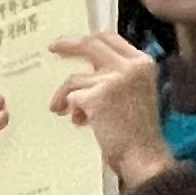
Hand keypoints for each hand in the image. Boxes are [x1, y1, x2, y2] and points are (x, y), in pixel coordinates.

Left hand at [50, 30, 168, 188]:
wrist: (143, 155)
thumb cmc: (138, 132)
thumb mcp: (136, 93)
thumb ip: (117, 77)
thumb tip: (88, 71)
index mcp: (143, 63)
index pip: (111, 39)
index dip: (90, 39)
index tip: (74, 41)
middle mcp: (130, 66)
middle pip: (91, 45)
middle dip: (68, 45)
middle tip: (53, 48)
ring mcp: (114, 79)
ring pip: (75, 79)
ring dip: (65, 95)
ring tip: (64, 110)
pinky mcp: (98, 95)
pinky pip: (71, 97)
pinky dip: (71, 109)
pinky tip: (79, 121)